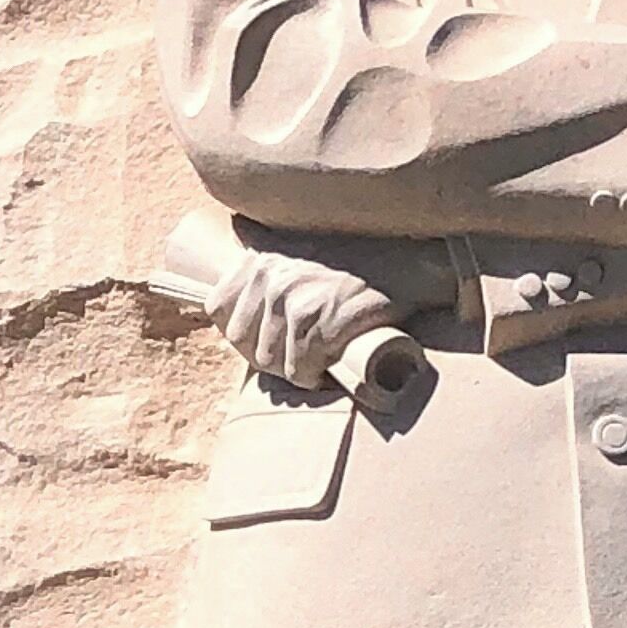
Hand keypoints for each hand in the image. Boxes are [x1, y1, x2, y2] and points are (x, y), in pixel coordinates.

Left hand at [206, 233, 450, 388]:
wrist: (408, 263)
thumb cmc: (354, 265)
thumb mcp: (300, 251)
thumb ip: (267, 263)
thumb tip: (235, 278)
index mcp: (258, 258)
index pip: (218, 309)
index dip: (243, 332)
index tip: (272, 335)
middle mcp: (271, 276)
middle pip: (245, 343)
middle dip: (271, 356)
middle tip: (302, 352)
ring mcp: (294, 300)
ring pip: (273, 362)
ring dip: (296, 369)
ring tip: (319, 357)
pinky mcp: (321, 323)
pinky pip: (301, 370)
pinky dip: (316, 376)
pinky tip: (332, 364)